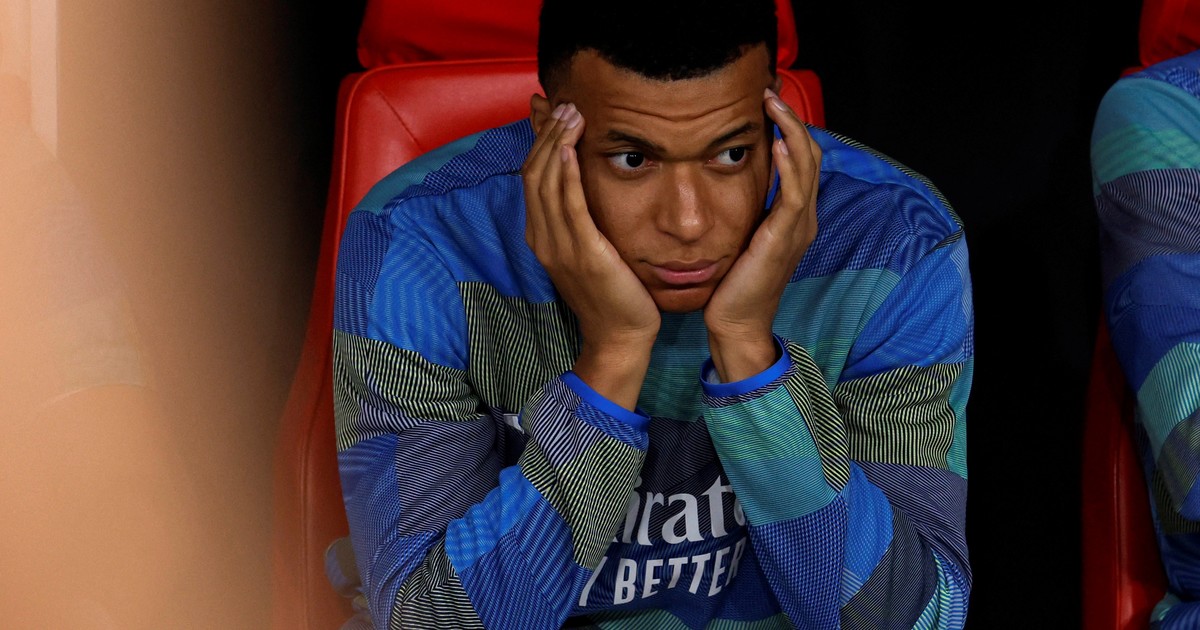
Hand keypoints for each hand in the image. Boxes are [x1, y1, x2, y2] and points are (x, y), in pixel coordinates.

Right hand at [522, 102, 659, 408]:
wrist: (620, 338)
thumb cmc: (613, 294)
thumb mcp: (591, 249)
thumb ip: (582, 219)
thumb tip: (586, 187)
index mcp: (542, 236)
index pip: (531, 177)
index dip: (538, 141)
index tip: (549, 110)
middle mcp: (543, 239)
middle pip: (534, 173)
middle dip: (547, 134)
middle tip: (564, 102)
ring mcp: (560, 247)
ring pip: (546, 183)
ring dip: (556, 144)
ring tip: (570, 114)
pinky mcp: (584, 254)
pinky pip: (568, 208)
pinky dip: (565, 176)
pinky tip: (569, 151)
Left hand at [704, 89, 821, 381]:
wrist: (735, 324)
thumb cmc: (731, 285)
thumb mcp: (737, 236)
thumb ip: (739, 208)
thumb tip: (716, 176)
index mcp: (792, 216)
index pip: (800, 158)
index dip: (788, 125)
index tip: (766, 98)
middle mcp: (802, 217)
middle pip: (810, 153)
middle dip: (792, 117)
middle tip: (770, 88)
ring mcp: (797, 227)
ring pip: (807, 165)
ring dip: (792, 129)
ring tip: (774, 101)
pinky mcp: (785, 237)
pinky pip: (794, 192)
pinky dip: (790, 163)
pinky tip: (779, 142)